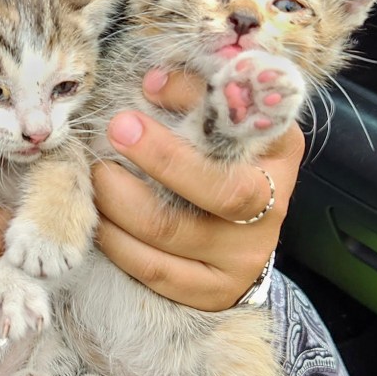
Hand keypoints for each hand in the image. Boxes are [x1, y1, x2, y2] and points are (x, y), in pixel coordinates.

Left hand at [92, 70, 304, 309]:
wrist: (239, 242)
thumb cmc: (221, 165)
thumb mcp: (222, 126)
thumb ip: (197, 97)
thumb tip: (153, 83)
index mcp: (278, 154)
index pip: (246, 126)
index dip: (198, 104)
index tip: (151, 85)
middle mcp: (271, 208)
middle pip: (220, 189)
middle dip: (161, 156)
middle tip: (117, 128)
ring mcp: (243, 257)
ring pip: (170, 230)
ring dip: (120, 199)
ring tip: (97, 174)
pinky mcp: (211, 292)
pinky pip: (152, 268)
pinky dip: (116, 240)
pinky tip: (98, 218)